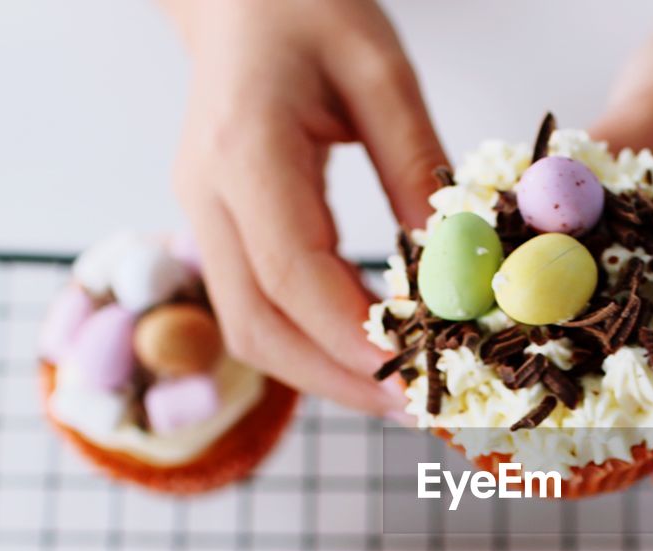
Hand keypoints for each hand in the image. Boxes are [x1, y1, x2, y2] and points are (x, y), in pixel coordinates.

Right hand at [164, 0, 444, 412]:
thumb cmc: (309, 7)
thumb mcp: (380, 70)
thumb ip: (412, 162)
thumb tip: (450, 263)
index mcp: (245, 148)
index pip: (291, 270)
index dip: (349, 335)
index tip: (411, 374)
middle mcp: (208, 193)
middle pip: (257, 324)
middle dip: (336, 379)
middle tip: (412, 408)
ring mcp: (203, 214)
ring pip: (248, 330)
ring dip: (320, 375)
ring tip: (396, 393)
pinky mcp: (217, 227)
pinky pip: (255, 308)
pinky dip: (308, 346)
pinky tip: (364, 353)